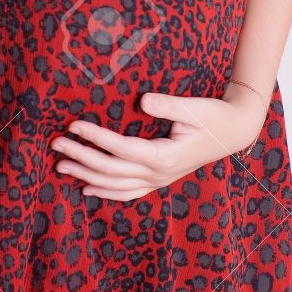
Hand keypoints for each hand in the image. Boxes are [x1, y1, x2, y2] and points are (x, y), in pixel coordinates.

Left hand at [49, 86, 265, 199]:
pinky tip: (87, 188)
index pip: (121, 148)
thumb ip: (168, 105)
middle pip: (111, 169)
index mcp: (165, 155)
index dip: (96, 138)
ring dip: (87, 176)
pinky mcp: (160, 179)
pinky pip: (128, 192)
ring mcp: (159, 180)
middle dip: (81, 157)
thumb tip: (144, 100)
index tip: (73, 126)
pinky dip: (105, 191)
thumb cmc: (214, 115)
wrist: (235, 131)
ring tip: (61, 167)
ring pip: (116, 185)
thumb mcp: (194, 107)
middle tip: (55, 146)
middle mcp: (159, 173)